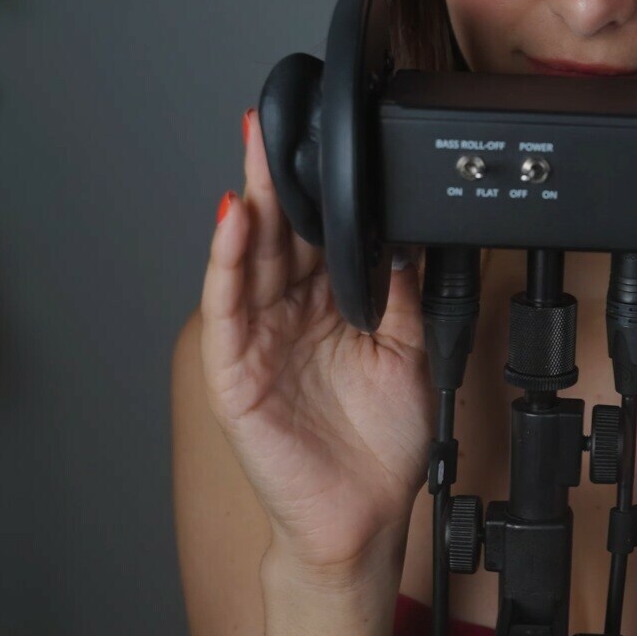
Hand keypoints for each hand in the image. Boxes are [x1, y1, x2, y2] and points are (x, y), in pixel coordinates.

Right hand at [199, 107, 434, 579]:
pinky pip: (228, 309)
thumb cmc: (381, 440)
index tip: (321, 137)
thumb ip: (401, 288)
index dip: (316, 186)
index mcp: (330, 304)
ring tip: (255, 155)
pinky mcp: (236, 371)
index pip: (317, 231)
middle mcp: (291, 313)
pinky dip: (228, 263)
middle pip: (279, 232)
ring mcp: (260, 338)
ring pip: (249, 259)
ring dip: (251, 205)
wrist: (364, 512)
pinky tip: (234, 223)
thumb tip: (408, 229)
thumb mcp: (408, 347)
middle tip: (274, 123)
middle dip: (275, 176)